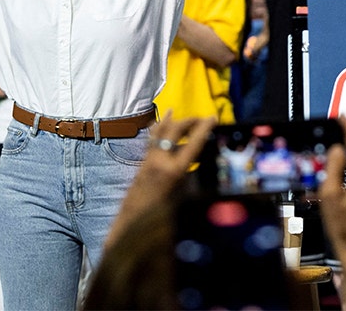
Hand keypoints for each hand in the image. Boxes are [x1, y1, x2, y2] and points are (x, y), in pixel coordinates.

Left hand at [104, 114, 216, 250]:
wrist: (132, 231)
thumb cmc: (161, 221)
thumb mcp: (183, 201)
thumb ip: (191, 180)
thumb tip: (201, 165)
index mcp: (173, 171)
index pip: (192, 143)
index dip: (204, 128)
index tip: (213, 117)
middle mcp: (159, 161)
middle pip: (174, 130)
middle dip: (189, 121)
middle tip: (202, 120)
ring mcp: (148, 161)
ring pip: (160, 132)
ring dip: (173, 122)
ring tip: (182, 115)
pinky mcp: (141, 165)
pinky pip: (152, 140)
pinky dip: (159, 129)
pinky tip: (162, 121)